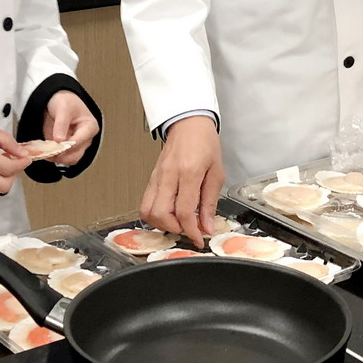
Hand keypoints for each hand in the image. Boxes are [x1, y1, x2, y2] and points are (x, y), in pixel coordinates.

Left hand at [43, 90, 99, 166]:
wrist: (58, 101)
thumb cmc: (65, 101)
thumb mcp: (63, 108)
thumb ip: (61, 124)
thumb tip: (59, 140)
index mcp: (89, 127)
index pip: (79, 142)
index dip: (66, 146)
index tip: (54, 145)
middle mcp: (85, 139)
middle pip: (75, 155)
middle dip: (60, 155)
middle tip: (47, 150)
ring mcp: (76, 145)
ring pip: (68, 160)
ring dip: (55, 158)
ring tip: (44, 150)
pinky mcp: (67, 149)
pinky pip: (61, 158)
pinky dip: (52, 157)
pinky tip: (44, 150)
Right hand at [140, 115, 222, 248]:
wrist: (189, 124)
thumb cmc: (204, 142)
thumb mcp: (217, 172)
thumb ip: (210, 202)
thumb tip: (207, 225)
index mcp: (189, 172)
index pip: (184, 210)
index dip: (191, 230)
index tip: (198, 238)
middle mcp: (169, 175)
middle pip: (160, 214)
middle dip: (174, 228)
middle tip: (187, 228)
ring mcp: (157, 176)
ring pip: (147, 210)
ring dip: (161, 223)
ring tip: (177, 221)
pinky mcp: (151, 178)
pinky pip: (146, 202)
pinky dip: (156, 213)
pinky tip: (170, 211)